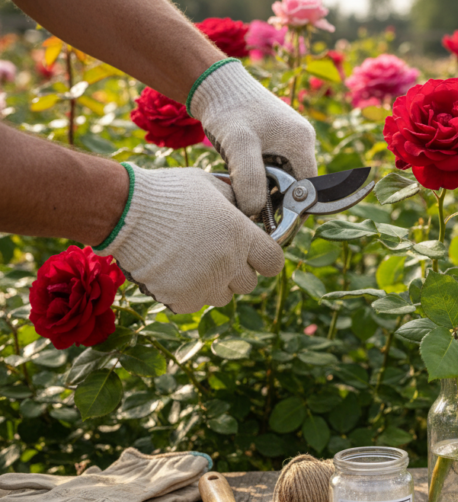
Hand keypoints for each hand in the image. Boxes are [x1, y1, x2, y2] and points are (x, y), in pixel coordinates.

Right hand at [95, 164, 283, 313]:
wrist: (125, 210)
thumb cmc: (168, 192)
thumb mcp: (211, 185)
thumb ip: (236, 201)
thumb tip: (250, 211)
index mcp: (241, 234)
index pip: (274, 262)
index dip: (265, 258)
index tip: (254, 253)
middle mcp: (229, 262)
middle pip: (249, 283)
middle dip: (237, 271)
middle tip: (214, 255)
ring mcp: (206, 283)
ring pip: (223, 296)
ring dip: (213, 284)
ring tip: (191, 262)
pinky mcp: (182, 298)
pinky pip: (195, 303)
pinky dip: (187, 293)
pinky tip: (173, 273)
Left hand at [189, 59, 317, 215]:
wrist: (213, 83)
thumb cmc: (228, 108)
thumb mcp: (238, 144)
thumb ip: (250, 179)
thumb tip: (256, 212)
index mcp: (302, 141)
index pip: (309, 188)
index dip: (294, 209)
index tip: (273, 224)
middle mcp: (302, 140)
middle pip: (297, 184)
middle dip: (278, 200)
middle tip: (253, 211)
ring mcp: (290, 139)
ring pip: (284, 177)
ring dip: (267, 188)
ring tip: (244, 193)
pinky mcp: (275, 139)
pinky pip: (274, 167)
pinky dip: (261, 177)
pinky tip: (242, 178)